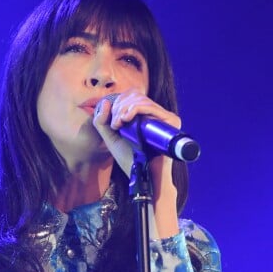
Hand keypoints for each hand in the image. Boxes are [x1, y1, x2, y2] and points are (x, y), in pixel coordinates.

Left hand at [93, 89, 179, 237]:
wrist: (144, 176)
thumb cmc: (131, 161)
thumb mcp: (111, 140)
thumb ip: (102, 123)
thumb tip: (105, 101)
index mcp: (145, 116)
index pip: (131, 96)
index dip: (118, 103)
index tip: (112, 122)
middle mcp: (156, 114)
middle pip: (135, 95)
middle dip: (119, 106)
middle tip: (115, 125)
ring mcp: (164, 117)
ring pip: (140, 99)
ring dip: (124, 109)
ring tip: (119, 125)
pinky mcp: (170, 121)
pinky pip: (149, 106)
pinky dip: (133, 109)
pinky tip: (125, 120)